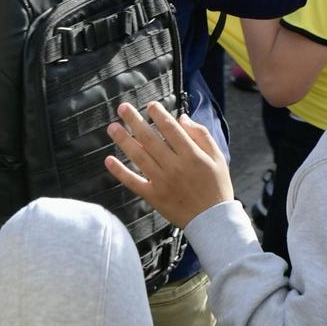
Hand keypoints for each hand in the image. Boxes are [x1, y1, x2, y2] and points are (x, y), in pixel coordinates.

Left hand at [105, 98, 234, 228]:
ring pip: (139, 157)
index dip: (158, 114)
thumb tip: (182, 118)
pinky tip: (109, 160)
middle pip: (150, 139)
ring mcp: (162, 182)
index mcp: (191, 155)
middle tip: (122, 108)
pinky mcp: (154, 196)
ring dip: (123, 141)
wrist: (212, 220)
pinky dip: (120, 172)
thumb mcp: (217, 157)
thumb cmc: (216, 186)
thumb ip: (201, 135)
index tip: (149, 105)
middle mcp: (174, 166)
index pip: (170, 129)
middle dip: (135, 121)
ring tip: (112, 128)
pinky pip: (133, 182)